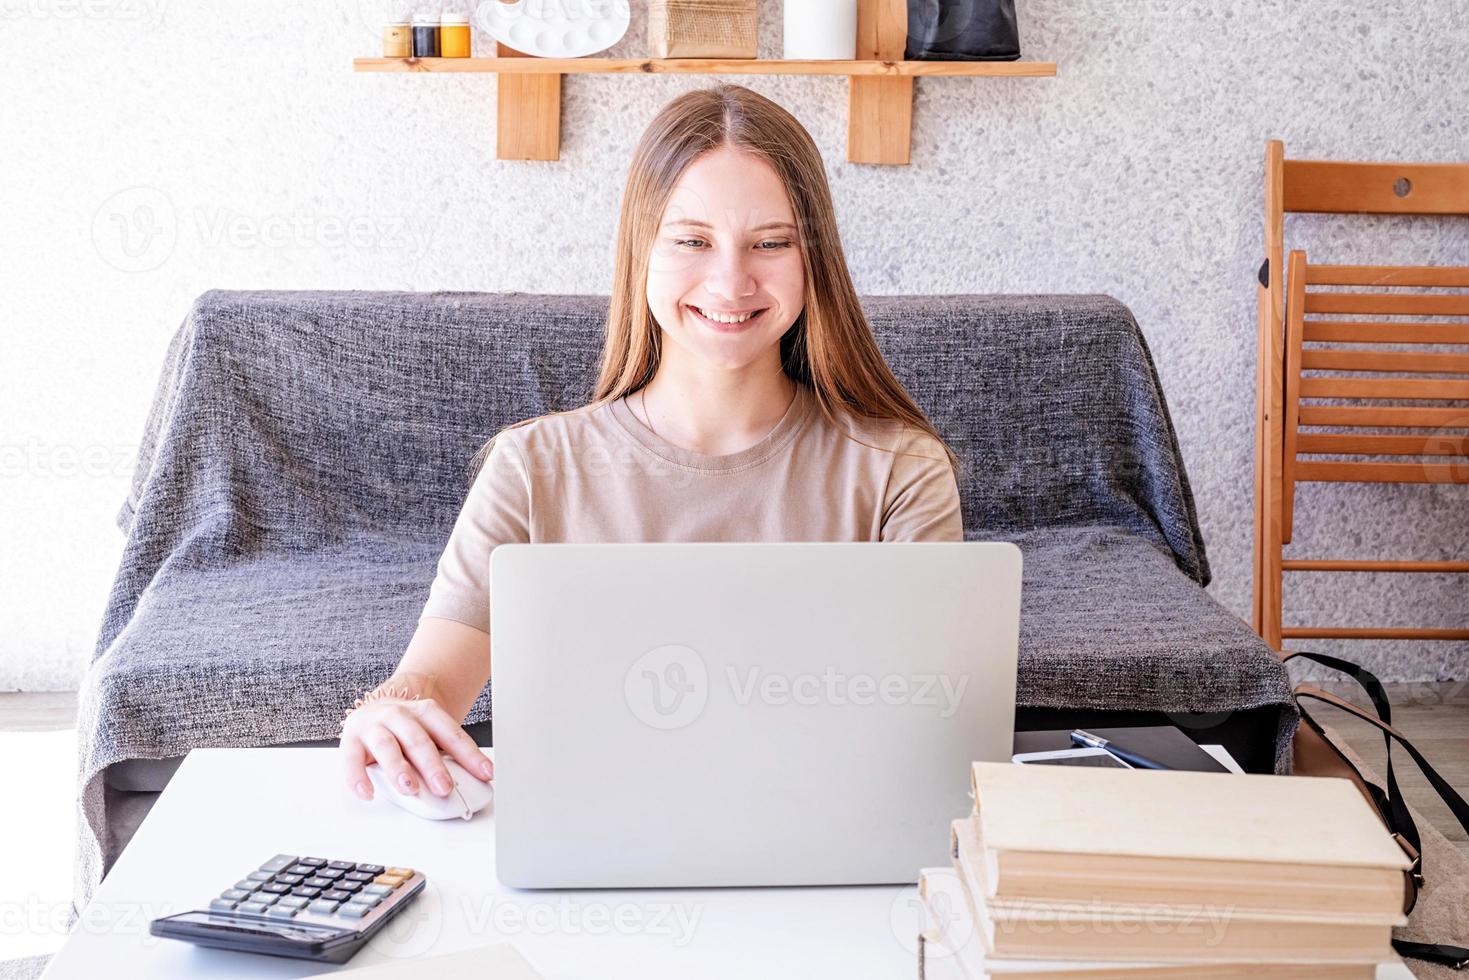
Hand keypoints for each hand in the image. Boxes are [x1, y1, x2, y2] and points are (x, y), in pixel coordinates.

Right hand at [340, 696, 492, 801]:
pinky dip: (358, 777)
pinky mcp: (350, 740)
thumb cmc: (407, 728)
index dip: (469, 754)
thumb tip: (470, 782)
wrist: (374, 707)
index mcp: (425, 711)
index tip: (485, 773)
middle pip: (418, 740)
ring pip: (387, 746)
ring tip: (409, 788)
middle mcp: (399, 715)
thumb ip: (444, 753)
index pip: (451, 733)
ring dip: (398, 769)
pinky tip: (368, 793)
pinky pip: (351, 759)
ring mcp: (374, 726)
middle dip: (433, 765)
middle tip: (444, 787)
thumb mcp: (429, 733)